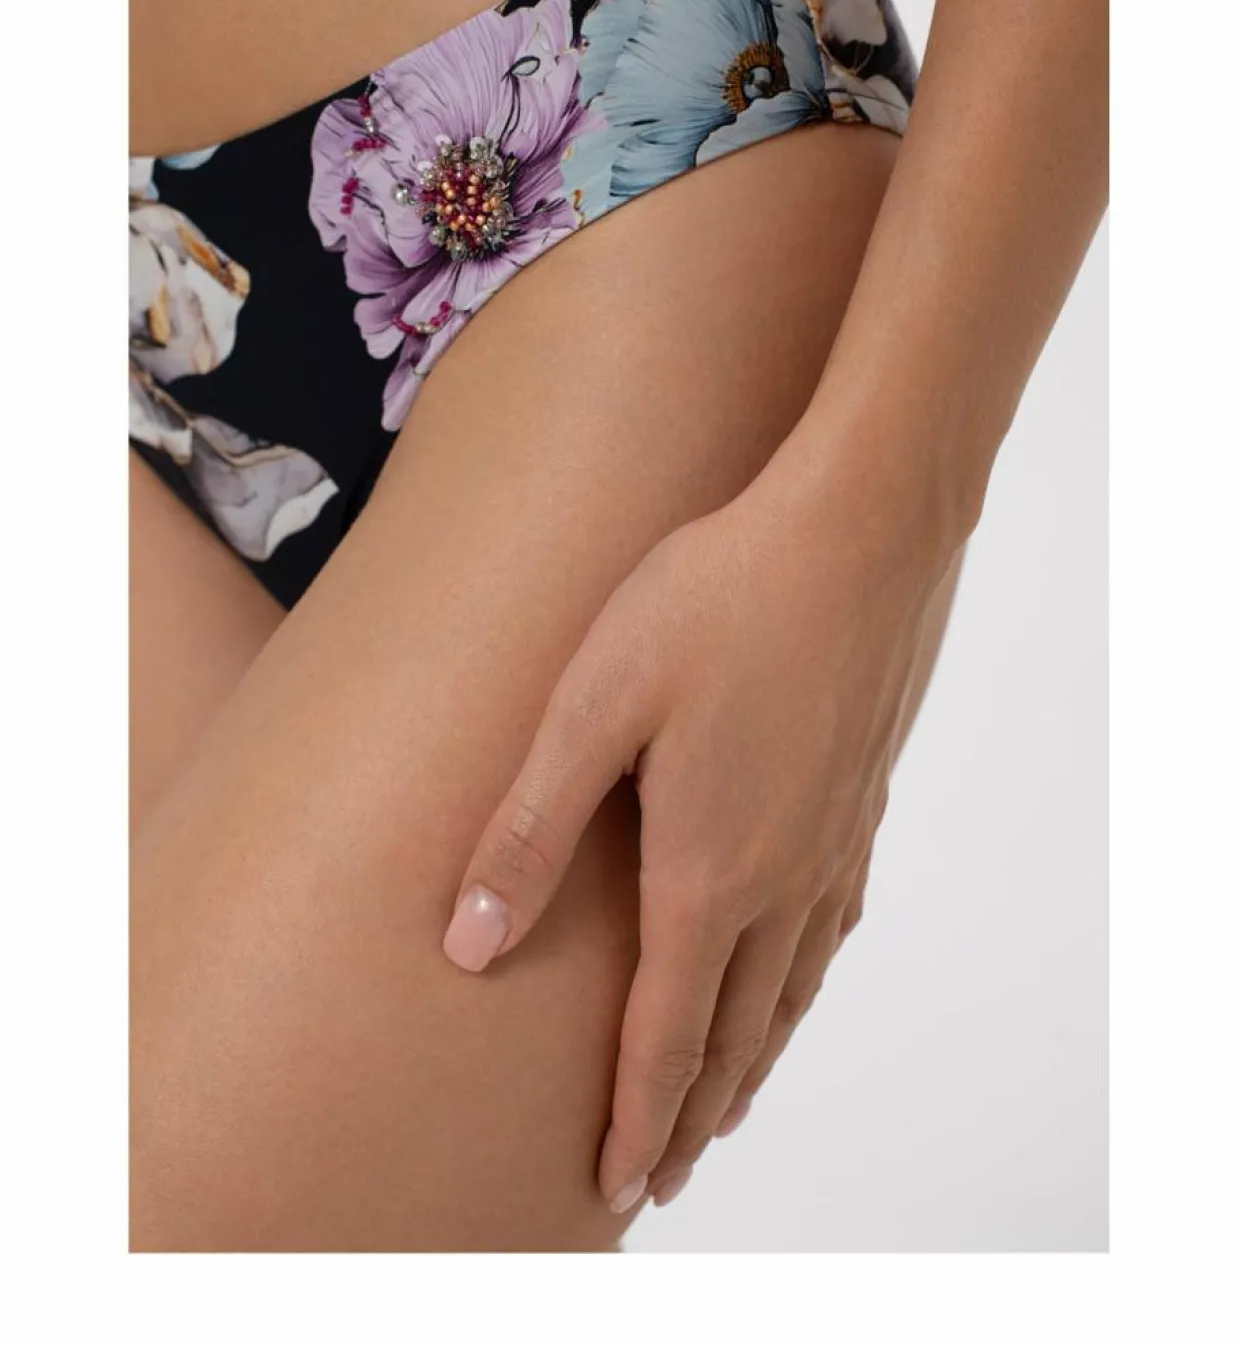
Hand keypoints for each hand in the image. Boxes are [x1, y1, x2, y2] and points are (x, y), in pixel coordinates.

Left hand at [441, 470, 952, 1213]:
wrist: (856, 533)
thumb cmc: (713, 603)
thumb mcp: (593, 707)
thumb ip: (530, 830)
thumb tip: (466, 946)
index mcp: (707, 872)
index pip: (666, 1036)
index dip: (638, 1118)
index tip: (621, 1186)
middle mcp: (781, 882)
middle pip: (734, 1036)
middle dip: (693, 1116)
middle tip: (665, 1176)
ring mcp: (833, 846)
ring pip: (789, 994)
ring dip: (751, 1065)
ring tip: (726, 1109)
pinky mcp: (861, 802)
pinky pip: (830, 934)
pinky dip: (801, 990)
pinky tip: (795, 977)